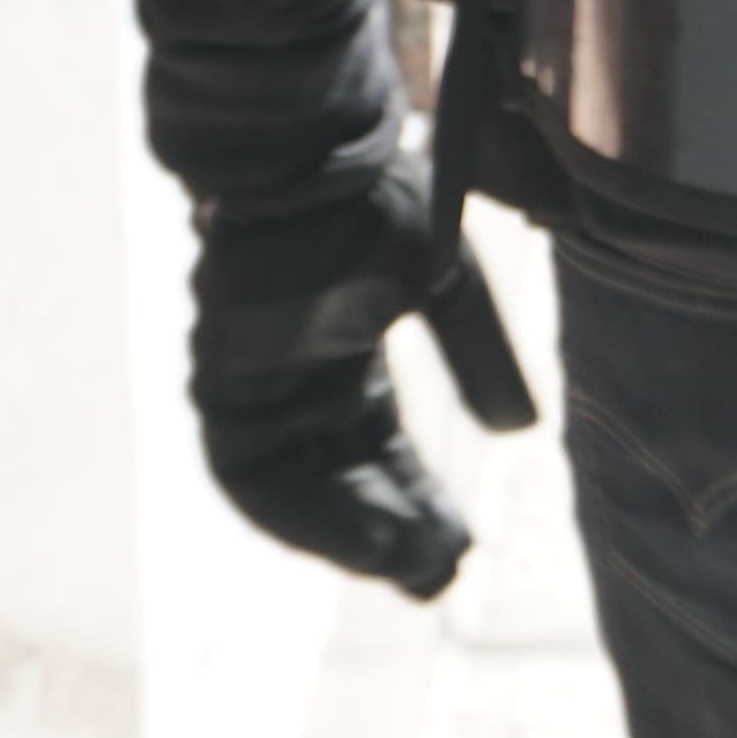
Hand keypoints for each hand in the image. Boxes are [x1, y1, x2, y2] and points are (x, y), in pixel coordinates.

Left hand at [190, 158, 472, 597]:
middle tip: (441, 578)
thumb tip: (516, 433)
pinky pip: (251, 475)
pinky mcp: (220, 385)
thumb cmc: (375, 203)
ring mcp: (252, 387)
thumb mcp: (447, 286)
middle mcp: (295, 383)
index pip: (378, 453)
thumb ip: (476, 357)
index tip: (462, 548)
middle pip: (340, 482)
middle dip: (391, 533)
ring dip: (352, 535)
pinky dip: (305, 514)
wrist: (306, 159)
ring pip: (296, 491)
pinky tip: (364, 537)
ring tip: (411, 568)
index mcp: (345, 358)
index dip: (419, 502)